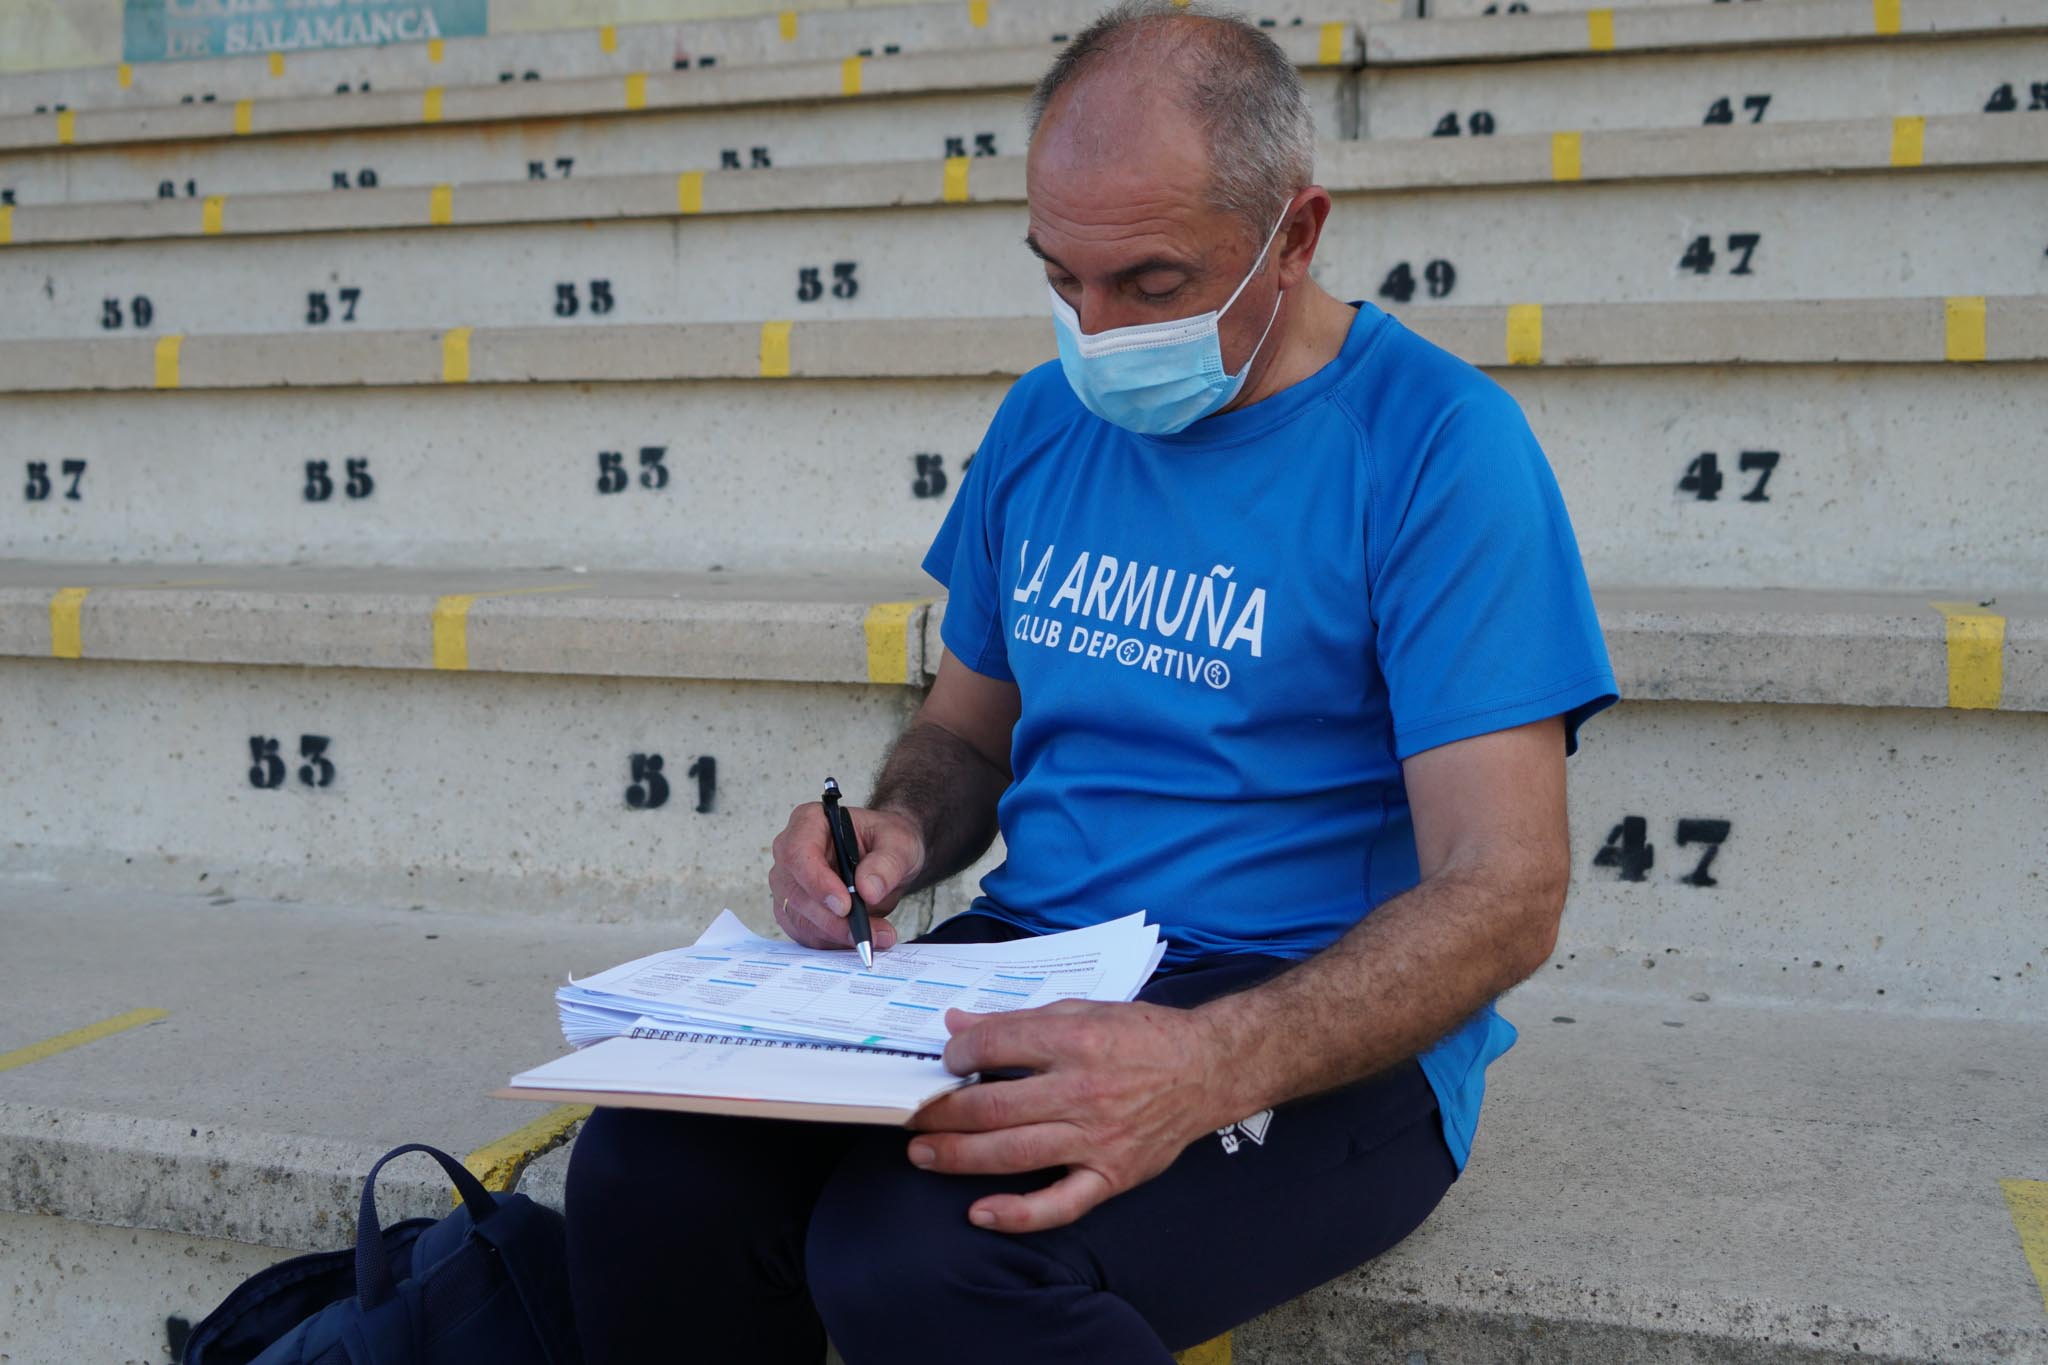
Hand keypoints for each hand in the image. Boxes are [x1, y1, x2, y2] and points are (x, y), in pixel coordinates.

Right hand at [766, 800, 925, 950]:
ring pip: (799, 919)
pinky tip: (860, 938)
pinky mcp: (795, 910)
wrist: (888, 859)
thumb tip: (868, 890)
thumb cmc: (888, 841)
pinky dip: (833, 943)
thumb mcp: (899, 844)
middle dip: (832, 920)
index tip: (846, 906)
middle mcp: (790, 852)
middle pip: (796, 892)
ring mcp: (789, 883)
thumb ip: (887, 864)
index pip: (799, 853)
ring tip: (878, 937)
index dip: (817, 882)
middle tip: (869, 933)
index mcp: (810, 822)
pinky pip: (805, 934)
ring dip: (837, 935)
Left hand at [904, 999, 1235, 1233]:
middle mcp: (1083, 1091)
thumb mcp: (1081, 1011)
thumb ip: (1017, 1021)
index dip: (957, 1053)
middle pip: (992, 1105)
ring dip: (958, 1155)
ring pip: (1013, 1153)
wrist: (1207, 1069)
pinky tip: (980, 1212)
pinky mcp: (1111, 1174)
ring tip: (922, 1153)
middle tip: (911, 1115)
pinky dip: (1018, 1214)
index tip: (945, 1059)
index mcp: (1075, 1040)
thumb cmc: (1142, 1036)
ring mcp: (1096, 1138)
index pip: (994, 1046)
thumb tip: (958, 1024)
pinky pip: (1060, 1204)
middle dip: (941, 1111)